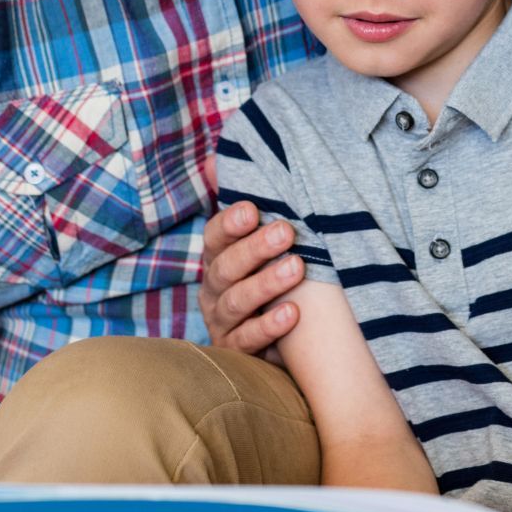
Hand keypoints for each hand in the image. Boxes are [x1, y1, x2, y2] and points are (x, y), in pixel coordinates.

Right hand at [199, 196, 303, 354]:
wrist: (277, 342)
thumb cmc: (271, 279)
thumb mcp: (264, 243)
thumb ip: (254, 210)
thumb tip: (220, 159)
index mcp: (219, 259)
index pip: (215, 237)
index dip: (231, 224)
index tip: (254, 209)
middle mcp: (214, 289)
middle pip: (226, 267)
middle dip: (255, 248)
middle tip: (287, 232)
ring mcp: (222, 322)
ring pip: (235, 302)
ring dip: (265, 284)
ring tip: (296, 268)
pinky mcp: (235, 352)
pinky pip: (247, 342)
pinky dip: (269, 327)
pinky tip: (293, 313)